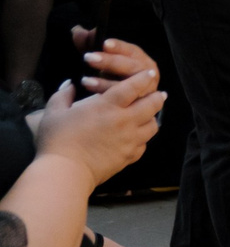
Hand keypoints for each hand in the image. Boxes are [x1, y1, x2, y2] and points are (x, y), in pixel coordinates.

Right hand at [37, 69, 163, 185]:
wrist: (65, 172)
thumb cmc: (57, 140)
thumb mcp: (53, 113)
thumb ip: (63, 95)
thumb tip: (69, 84)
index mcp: (107, 106)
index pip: (134, 87)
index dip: (144, 78)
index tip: (150, 74)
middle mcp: (124, 121)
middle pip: (153, 104)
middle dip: (157, 97)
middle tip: (158, 94)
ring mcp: (130, 140)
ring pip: (153, 126)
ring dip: (151, 118)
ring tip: (147, 116)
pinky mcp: (129, 156)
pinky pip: (144, 145)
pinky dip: (142, 139)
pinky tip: (136, 137)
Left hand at [78, 37, 159, 94]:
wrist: (128, 101)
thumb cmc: (113, 76)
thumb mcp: (101, 58)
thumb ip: (89, 44)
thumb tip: (77, 30)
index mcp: (139, 58)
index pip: (131, 50)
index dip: (118, 47)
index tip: (104, 43)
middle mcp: (147, 73)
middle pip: (131, 66)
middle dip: (110, 62)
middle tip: (89, 58)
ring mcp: (145, 90)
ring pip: (128, 86)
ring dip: (105, 83)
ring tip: (85, 80)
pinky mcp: (140, 105)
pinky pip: (126, 102)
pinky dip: (109, 98)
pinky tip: (93, 96)